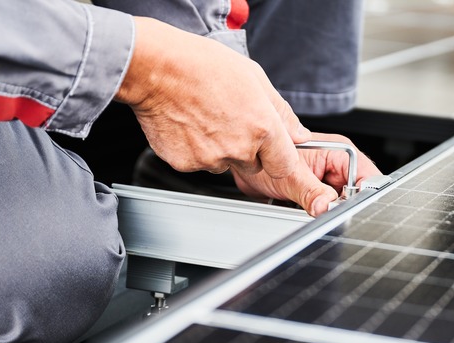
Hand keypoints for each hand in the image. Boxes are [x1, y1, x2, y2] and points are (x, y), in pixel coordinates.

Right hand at [115, 17, 309, 177]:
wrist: (155, 68)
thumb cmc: (202, 66)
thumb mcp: (254, 78)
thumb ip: (281, 112)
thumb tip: (298, 133)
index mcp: (262, 127)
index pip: (286, 166)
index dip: (281, 161)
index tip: (282, 162)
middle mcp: (239, 148)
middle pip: (254, 165)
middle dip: (248, 150)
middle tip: (230, 121)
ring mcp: (211, 159)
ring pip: (225, 164)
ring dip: (220, 148)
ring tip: (206, 117)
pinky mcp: (186, 165)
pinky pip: (199, 164)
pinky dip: (196, 150)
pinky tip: (189, 125)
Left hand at [232, 133, 381, 215]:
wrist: (247, 166)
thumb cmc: (265, 157)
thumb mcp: (290, 176)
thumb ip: (311, 191)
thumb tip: (327, 207)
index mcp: (339, 154)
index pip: (366, 177)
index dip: (362, 195)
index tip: (346, 208)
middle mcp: (336, 167)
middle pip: (355, 195)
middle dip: (341, 207)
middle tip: (319, 208)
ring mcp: (328, 183)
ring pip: (340, 207)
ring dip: (325, 212)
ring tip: (304, 204)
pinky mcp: (318, 196)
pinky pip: (326, 212)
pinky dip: (315, 216)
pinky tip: (300, 209)